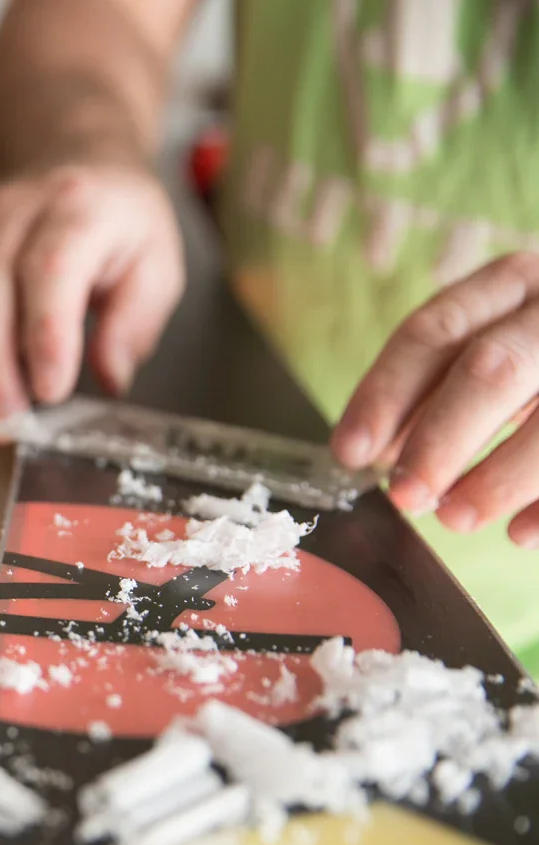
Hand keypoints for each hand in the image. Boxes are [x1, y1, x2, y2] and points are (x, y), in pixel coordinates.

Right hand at [0, 161, 184, 418]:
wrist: (77, 167)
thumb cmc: (116, 227)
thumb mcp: (157, 267)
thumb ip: (137, 324)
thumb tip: (110, 375)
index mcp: (79, 211)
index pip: (50, 271)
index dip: (45, 339)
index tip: (51, 390)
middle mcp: (14, 210)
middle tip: (11, 416)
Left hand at [332, 252, 538, 547]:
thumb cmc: (538, 356)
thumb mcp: (491, 348)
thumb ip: (436, 389)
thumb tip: (373, 454)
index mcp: (512, 283)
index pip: (435, 332)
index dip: (385, 394)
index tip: (350, 454)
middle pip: (493, 369)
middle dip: (441, 439)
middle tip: (403, 497)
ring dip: (500, 478)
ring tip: (456, 519)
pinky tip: (522, 536)